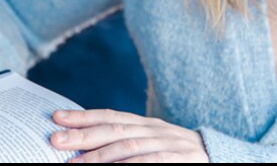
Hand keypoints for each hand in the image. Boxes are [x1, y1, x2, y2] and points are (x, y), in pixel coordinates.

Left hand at [50, 109, 209, 162]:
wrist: (222, 158)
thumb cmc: (180, 157)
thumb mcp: (153, 144)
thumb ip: (127, 142)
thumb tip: (88, 148)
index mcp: (146, 124)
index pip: (110, 116)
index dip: (83, 115)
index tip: (57, 117)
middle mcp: (155, 130)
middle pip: (114, 129)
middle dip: (82, 134)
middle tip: (54, 139)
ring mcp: (168, 145)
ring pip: (129, 147)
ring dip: (99, 156)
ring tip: (74, 165)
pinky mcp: (179, 161)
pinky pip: (151, 163)